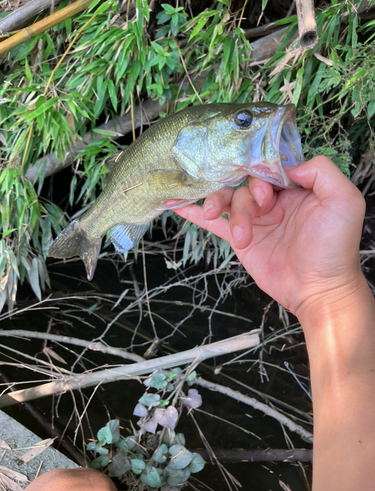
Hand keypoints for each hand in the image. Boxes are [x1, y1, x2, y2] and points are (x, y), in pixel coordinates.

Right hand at [173, 156, 365, 319]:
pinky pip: (215, 224)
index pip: (268, 167)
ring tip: (241, 235)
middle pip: (244, 182)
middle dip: (245, 195)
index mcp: (295, 187)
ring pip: (228, 200)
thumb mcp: (344, 200)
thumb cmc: (336, 247)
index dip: (263, 172)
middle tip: (260, 210)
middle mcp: (273, 200)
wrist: (319, 289)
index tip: (268, 190)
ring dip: (226, 209)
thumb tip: (287, 166)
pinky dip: (194, 213)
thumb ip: (321, 172)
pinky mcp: (241, 240)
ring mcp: (255, 220)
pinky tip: (178, 204)